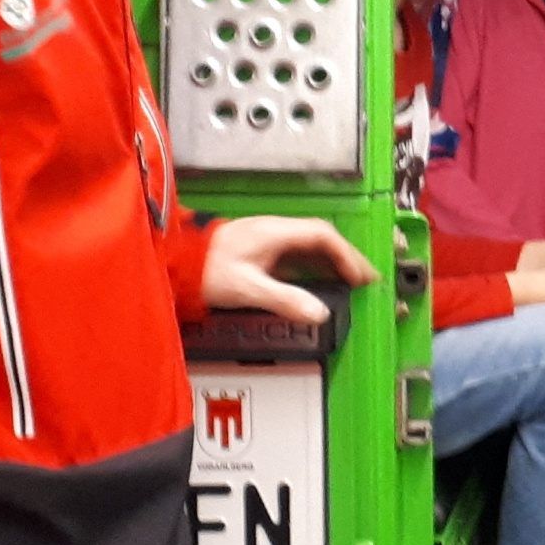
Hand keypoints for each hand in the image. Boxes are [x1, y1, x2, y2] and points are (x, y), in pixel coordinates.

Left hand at [203, 216, 374, 321]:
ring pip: (312, 247)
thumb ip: (284, 300)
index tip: (360, 276)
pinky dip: (318, 267)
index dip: (347, 255)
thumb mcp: (246, 289)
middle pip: (322, 239)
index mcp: (274, 232)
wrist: (174, 263)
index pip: (322, 236)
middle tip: (369, 279)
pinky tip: (324, 282)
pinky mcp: (261, 251)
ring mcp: (268, 240)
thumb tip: (319, 313)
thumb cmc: (203, 270)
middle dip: (349, 258)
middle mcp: (274, 231)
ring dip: (335, 262)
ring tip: (354, 282)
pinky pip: (299, 256)